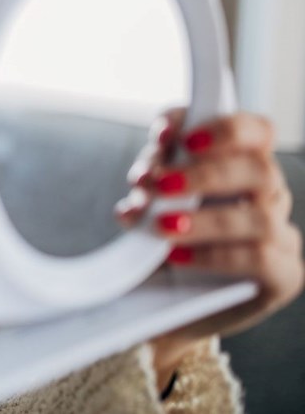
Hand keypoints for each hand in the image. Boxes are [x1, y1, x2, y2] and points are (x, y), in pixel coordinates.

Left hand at [117, 111, 303, 389]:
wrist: (156, 303)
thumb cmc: (156, 241)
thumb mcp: (148, 202)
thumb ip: (154, 178)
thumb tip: (148, 174)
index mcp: (242, 166)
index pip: (257, 132)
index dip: (223, 127)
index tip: (176, 136)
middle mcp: (268, 196)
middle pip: (260, 169)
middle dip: (203, 173)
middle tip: (156, 184)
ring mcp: (280, 237)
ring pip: (260, 217)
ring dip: (204, 218)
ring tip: (160, 225)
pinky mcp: (282, 277)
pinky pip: (261, 259)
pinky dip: (214, 255)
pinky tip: (177, 256)